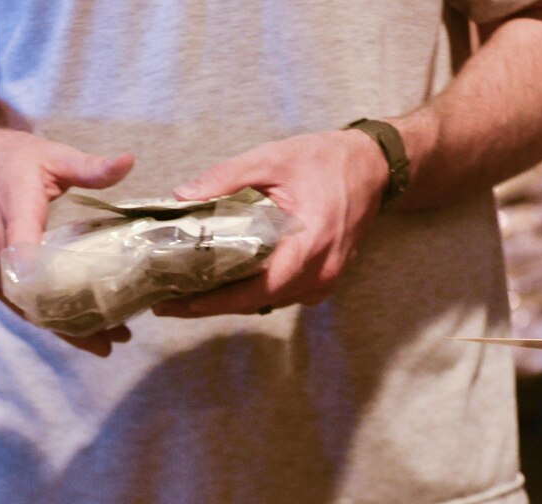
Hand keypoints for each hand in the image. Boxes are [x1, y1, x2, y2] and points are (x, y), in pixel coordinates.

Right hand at [0, 114, 134, 354]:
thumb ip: (88, 166)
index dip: (48, 280)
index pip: (25, 253)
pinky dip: (49, 321)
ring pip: (29, 309)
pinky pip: (20, 307)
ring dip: (66, 328)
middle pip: (37, 296)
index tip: (80, 302)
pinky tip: (77, 333)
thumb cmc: (1, 160)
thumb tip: (129, 161)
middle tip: (121, 332)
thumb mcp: (47, 156)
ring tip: (107, 342)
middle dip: (78, 317)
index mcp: (13, 215)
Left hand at [152, 128, 389, 317]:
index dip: (217, 301)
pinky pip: (281, 294)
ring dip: (230, 300)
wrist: (373, 167)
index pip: (257, 289)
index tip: (181, 304)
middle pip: (257, 302)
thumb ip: (226, 178)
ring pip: (267, 301)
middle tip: (168, 303)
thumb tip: (182, 196)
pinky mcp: (323, 280)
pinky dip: (251, 291)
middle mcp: (319, 274)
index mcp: (309, 246)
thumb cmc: (326, 160)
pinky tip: (222, 284)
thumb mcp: (272, 160)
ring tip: (186, 295)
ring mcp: (324, 282)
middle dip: (212, 304)